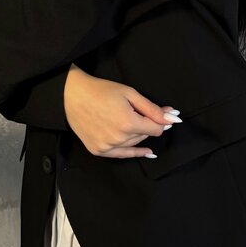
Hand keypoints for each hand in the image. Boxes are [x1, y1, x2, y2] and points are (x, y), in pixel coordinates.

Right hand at [63, 65, 179, 158]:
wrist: (73, 96)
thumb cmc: (101, 91)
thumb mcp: (130, 94)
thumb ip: (152, 108)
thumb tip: (172, 118)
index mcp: (128, 123)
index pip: (156, 129)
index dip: (161, 120)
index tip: (164, 114)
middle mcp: (118, 138)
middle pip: (145, 136)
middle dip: (148, 124)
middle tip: (145, 113)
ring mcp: (107, 146)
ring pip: (134, 143)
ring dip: (137, 134)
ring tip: (130, 119)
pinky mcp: (98, 150)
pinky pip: (122, 155)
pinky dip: (134, 152)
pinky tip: (148, 152)